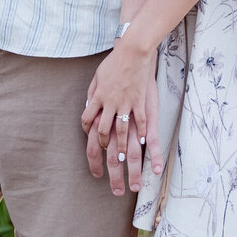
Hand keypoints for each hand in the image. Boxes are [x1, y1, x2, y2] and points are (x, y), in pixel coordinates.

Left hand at [82, 51, 160, 193]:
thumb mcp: (97, 79)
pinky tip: (147, 148)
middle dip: (109, 166)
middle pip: (105, 140)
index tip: (96, 166)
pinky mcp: (140, 103)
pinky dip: (144, 137)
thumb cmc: (113, 63)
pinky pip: (142, 123)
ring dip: (127, 155)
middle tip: (114, 185)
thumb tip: (89, 108)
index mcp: (96, 101)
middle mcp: (109, 107)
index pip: (89, 129)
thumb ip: (93, 96)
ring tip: (131, 172)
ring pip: (123, 135)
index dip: (91, 150)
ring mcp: (125, 106)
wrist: (130, 51)